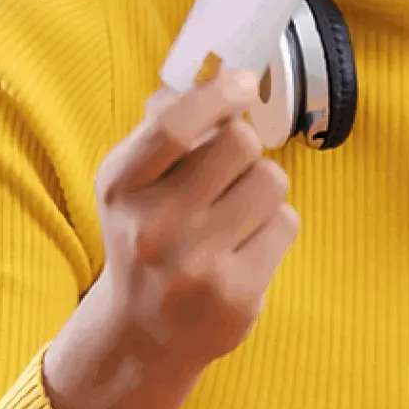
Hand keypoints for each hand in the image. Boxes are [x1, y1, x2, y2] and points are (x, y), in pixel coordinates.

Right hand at [43, 67, 298, 408]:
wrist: (142, 334)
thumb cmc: (146, 238)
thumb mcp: (132, 184)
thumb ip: (163, 129)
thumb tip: (211, 74)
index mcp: (122, 188)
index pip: (173, 125)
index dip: (218, 95)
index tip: (242, 83)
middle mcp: (152, 228)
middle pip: (240, 144)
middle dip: (245, 147)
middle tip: (231, 169)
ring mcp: (195, 266)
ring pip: (271, 181)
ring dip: (263, 188)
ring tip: (235, 213)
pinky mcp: (236, 295)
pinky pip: (286, 224)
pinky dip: (274, 227)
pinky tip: (244, 248)